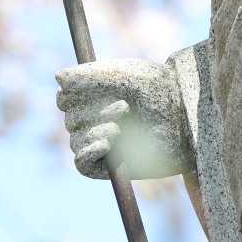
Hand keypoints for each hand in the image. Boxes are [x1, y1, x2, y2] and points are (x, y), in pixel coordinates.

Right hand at [55, 58, 187, 180]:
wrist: (184, 116)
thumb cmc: (155, 89)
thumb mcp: (119, 76)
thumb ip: (86, 76)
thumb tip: (57, 77)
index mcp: (94, 95)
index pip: (64, 98)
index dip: (72, 94)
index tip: (90, 86)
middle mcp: (96, 119)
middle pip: (69, 118)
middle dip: (92, 110)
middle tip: (124, 106)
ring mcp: (102, 142)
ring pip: (75, 139)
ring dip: (96, 129)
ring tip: (122, 125)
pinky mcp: (110, 165)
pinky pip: (81, 164)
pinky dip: (88, 152)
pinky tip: (107, 143)